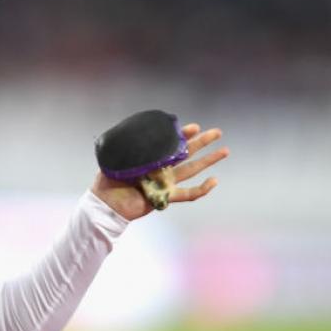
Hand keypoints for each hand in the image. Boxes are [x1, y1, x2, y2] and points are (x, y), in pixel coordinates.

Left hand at [91, 124, 226, 220]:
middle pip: (187, 153)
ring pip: (192, 169)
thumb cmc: (109, 180)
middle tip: (218, 132)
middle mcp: (161, 169)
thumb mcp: (118, 156)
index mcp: (152, 157)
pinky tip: (214, 181)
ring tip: (225, 150)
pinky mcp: (167, 197)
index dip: (183, 135)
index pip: (171, 143)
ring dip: (209, 160)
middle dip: (203, 142)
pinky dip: (202, 189)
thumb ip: (130, 145)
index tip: (194, 127)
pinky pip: (188, 194)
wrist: (106, 203)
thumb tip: (140, 130)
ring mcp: (166, 182)